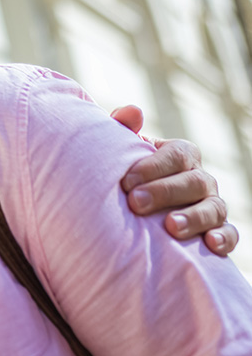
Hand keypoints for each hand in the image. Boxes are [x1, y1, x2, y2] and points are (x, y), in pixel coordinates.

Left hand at [112, 106, 237, 256]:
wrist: (134, 210)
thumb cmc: (128, 175)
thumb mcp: (123, 152)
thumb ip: (124, 129)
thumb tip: (132, 111)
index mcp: (181, 155)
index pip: (176, 155)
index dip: (152, 167)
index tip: (125, 182)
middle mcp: (201, 178)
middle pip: (194, 181)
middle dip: (164, 192)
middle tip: (135, 204)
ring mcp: (212, 204)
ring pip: (213, 208)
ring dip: (193, 218)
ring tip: (170, 228)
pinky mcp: (219, 230)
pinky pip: (231, 234)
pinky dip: (225, 238)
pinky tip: (211, 244)